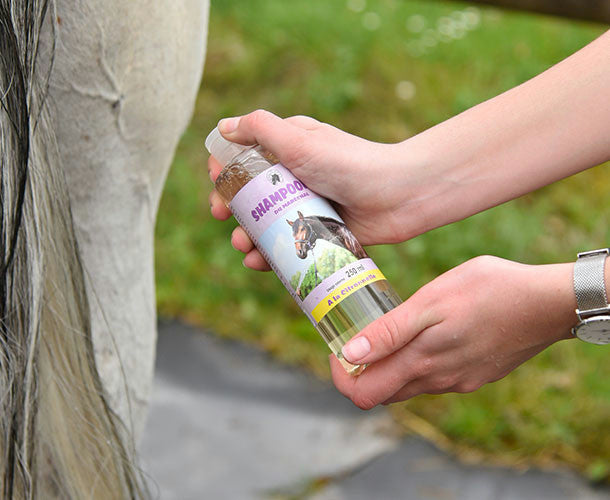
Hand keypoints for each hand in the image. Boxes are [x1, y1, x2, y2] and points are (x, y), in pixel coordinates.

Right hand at [208, 110, 417, 269]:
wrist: (399, 196)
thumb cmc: (350, 163)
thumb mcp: (301, 140)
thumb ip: (260, 129)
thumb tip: (223, 127)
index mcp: (288, 148)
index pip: (245, 157)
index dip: (226, 170)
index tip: (217, 183)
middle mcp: (295, 177)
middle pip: (250, 194)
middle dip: (230, 207)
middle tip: (222, 217)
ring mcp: (306, 206)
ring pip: (265, 224)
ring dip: (246, 235)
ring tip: (243, 246)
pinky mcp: (319, 233)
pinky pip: (287, 246)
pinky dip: (269, 255)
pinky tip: (258, 263)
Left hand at [330, 256, 576, 408]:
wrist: (548, 303)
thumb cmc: (488, 291)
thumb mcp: (432, 301)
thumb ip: (390, 332)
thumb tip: (350, 356)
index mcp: (422, 363)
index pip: (364, 395)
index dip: (342, 377)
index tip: (339, 350)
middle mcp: (438, 381)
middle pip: (384, 392)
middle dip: (363, 371)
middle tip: (360, 337)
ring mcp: (459, 381)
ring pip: (409, 385)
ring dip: (390, 366)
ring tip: (391, 331)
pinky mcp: (476, 375)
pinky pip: (435, 378)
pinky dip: (418, 363)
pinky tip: (425, 335)